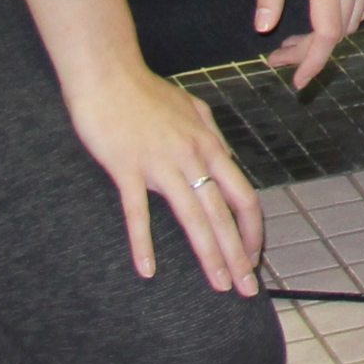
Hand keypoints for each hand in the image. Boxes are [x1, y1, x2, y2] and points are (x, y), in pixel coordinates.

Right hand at [64, 62, 263, 292]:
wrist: (108, 74)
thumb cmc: (147, 91)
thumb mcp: (192, 109)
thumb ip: (210, 135)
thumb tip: (226, 157)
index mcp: (210, 147)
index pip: (244, 197)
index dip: (252, 230)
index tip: (254, 257)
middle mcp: (193, 159)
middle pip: (225, 215)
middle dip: (239, 255)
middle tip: (247, 288)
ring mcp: (162, 165)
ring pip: (194, 218)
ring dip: (209, 255)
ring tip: (219, 285)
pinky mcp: (128, 169)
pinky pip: (138, 213)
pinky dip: (143, 243)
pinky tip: (148, 270)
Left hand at [256, 0, 363, 90]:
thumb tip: (263, 28)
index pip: (327, 33)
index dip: (313, 62)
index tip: (296, 80)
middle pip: (342, 30)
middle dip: (312, 50)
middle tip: (279, 54)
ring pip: (359, 16)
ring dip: (332, 32)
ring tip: (299, 35)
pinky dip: (353, 13)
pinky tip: (329, 9)